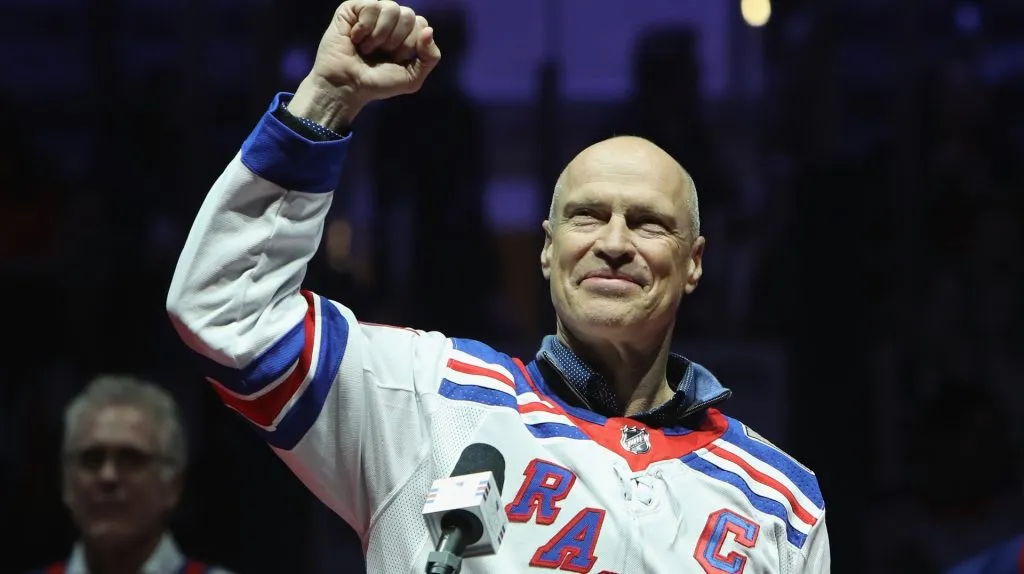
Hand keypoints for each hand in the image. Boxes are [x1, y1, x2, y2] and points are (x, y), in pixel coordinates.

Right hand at [288, 0, 440, 129]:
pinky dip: (364, 27)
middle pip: (408, 15)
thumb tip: (428, 30)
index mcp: (405, 32)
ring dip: (380, 35)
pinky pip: (372, 6)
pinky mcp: (352, 8)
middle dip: (395, 41)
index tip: (394, 59)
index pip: (421, 24)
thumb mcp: (412, 77)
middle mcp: (390, 20)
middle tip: (380, 54)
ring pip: (392, 8)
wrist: (348, 86)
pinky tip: (355, 38)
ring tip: (367, 48)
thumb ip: (430, 57)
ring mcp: (372, 12)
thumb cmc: (377, 83)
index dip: (409, 45)